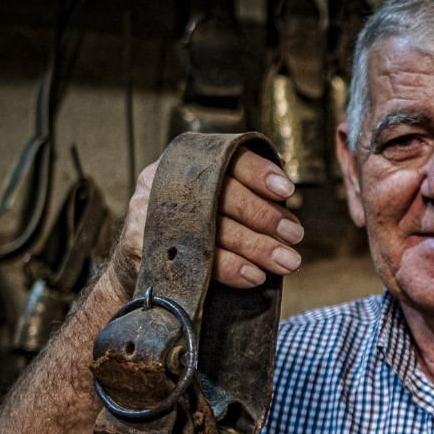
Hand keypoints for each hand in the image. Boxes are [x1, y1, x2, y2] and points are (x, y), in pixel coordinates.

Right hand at [103, 148, 305, 294]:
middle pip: (221, 194)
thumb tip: (287, 209)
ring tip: (285, 261)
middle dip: (264, 216)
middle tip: (294, 235)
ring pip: (213, 229)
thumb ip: (241, 194)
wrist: (140, 267)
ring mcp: (151, 212)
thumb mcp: (210, 200)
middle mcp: (165, 180)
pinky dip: (229, 269)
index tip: (285, 190)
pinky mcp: (144, 246)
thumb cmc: (190, 229)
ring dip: (256, 247)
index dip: (257, 172)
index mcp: (186, 162)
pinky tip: (253, 276)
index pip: (224, 158)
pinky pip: (195, 260)